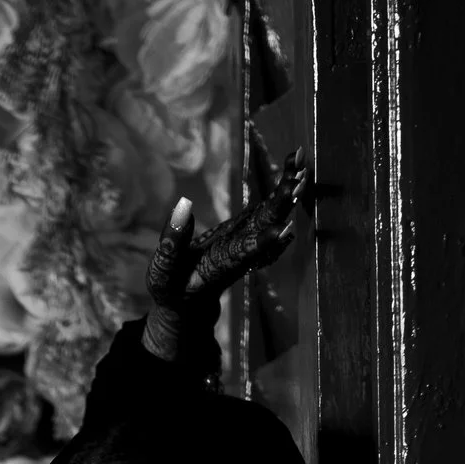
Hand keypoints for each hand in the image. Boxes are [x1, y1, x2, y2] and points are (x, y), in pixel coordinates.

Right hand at [141, 151, 310, 366]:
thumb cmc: (171, 290)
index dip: (262, 243)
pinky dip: (281, 191)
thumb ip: (170, 244)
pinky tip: (296, 172)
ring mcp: (246, 240)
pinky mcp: (246, 230)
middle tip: (300, 180)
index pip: (242, 254)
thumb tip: (184, 203)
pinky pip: (267, 209)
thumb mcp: (163, 274)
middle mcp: (240, 254)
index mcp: (219, 268)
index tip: (283, 228)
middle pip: (264, 228)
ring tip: (301, 163)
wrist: (190, 300)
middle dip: (281, 205)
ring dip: (287, 191)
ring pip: (270, 216)